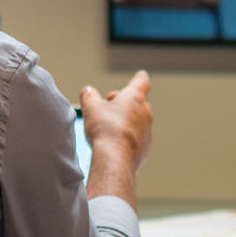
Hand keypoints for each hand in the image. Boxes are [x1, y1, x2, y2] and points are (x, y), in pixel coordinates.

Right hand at [80, 71, 153, 202]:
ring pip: (138, 120)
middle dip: (125, 101)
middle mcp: (145, 113)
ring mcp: (147, 131)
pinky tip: (114, 142)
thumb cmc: (105, 130)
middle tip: (110, 104)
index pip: (141, 82)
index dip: (139, 78)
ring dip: (126, 119)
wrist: (116, 160)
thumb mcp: (91, 108)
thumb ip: (89, 96)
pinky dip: (127, 136)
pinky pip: (137, 138)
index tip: (139, 76)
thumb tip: (87, 91)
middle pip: (139, 101)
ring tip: (109, 125)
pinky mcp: (145, 148)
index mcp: (135, 98)